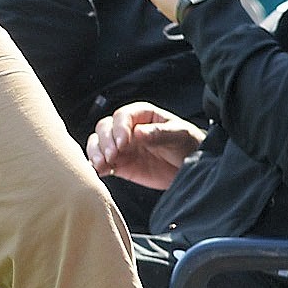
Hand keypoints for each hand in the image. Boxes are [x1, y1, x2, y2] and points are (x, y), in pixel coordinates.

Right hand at [87, 101, 204, 190]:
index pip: (122, 116)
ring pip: (98, 144)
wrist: (191, 168)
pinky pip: (101, 163)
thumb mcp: (179, 135)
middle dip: (105, 142)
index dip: (119, 128)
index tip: (123, 142)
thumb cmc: (188, 144)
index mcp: (142, 115)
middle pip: (104, 128)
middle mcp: (128, 129)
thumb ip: (159, 133)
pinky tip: (99, 172)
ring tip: (102, 165)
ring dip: (96, 153)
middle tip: (113, 156)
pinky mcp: (120, 165)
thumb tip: (138, 132)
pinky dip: (96, 167)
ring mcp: (122, 147)